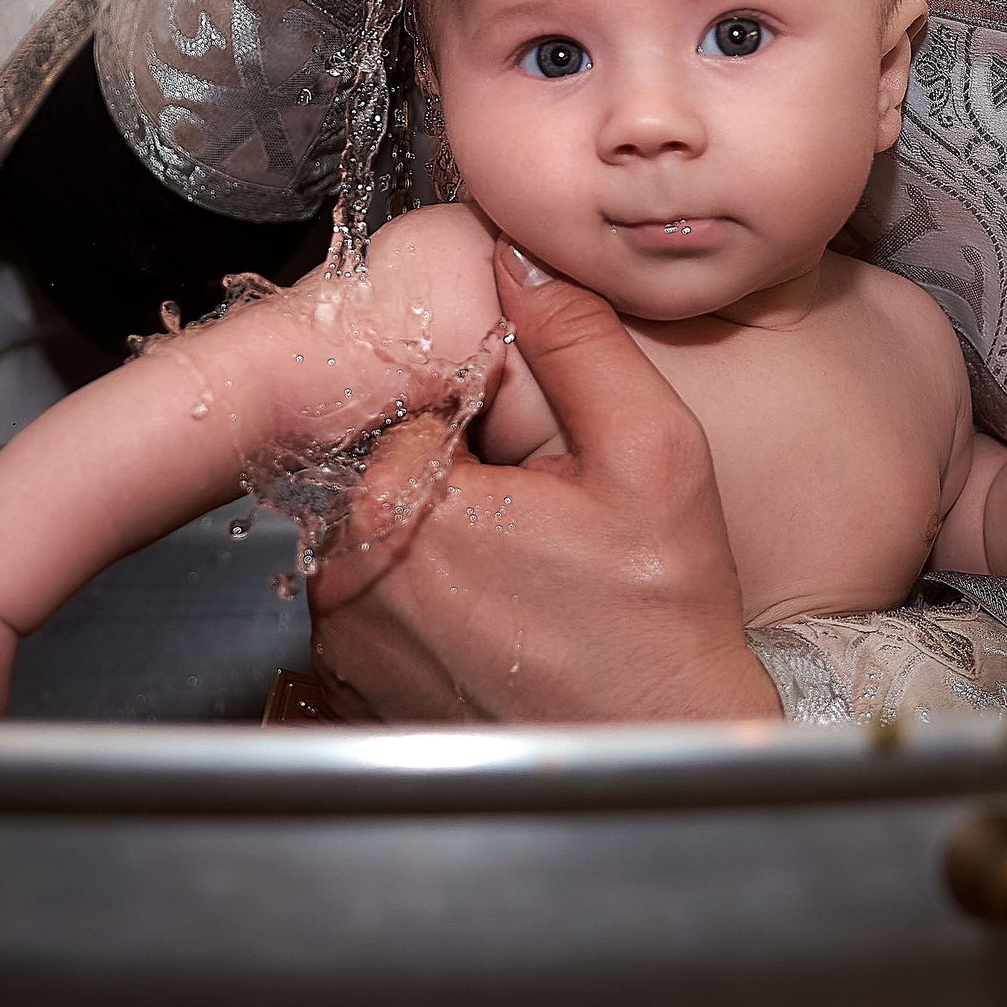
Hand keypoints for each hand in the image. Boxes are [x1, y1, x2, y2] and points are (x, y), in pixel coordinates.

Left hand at [306, 239, 780, 722]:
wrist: (662, 750)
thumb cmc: (662, 621)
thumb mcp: (652, 455)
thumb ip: (579, 343)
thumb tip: (520, 255)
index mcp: (402, 509)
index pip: (415, 410)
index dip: (486, 429)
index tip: (542, 479)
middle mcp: (348, 587)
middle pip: (388, 478)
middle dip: (460, 489)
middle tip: (545, 536)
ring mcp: (345, 654)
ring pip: (378, 545)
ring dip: (437, 551)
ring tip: (525, 588)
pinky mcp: (353, 699)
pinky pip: (374, 616)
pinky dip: (422, 615)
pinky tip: (497, 633)